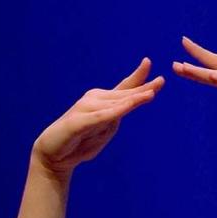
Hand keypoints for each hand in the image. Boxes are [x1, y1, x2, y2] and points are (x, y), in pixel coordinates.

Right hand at [32, 58, 163, 176]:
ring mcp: (87, 108)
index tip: (149, 63)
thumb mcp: (103, 132)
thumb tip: (123, 109)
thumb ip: (114, 120)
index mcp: (103, 102)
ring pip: (116, 104)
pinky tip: (128, 107)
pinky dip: (116, 112)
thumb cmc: (80, 143)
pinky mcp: (80, 121)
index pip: (123, 88)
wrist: (54, 155)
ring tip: (152, 94)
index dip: (137, 77)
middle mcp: (95, 99)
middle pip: (123, 94)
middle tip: (162, 81)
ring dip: (134, 99)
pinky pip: (102, 116)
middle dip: (143, 88)